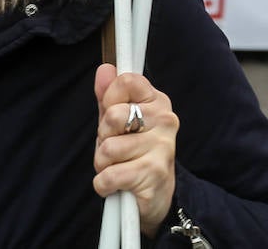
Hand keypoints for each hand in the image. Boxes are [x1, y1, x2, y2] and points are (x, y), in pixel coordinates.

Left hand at [93, 64, 177, 237]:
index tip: (111, 113)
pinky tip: (116, 185)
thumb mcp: (120, 123)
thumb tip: (104, 69)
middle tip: (115, 147)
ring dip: (102, 164)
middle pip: (113, 116)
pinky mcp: (154, 175)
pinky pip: (109, 176)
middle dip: (103, 136)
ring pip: (108, 149)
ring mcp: (162, 147)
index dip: (109, 98)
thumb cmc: (135, 154)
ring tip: (118, 167)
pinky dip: (103, 184)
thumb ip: (109, 96)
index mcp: (158, 102)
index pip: (127, 81)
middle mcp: (165, 121)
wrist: (158, 197)